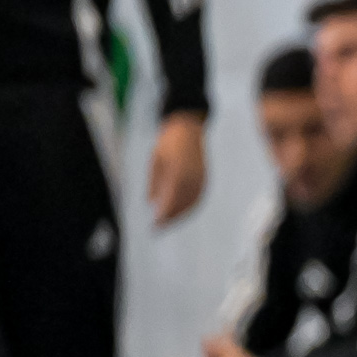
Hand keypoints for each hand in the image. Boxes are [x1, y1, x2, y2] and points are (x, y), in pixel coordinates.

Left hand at [147, 110, 206, 225]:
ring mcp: (200, 179)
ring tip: (168, 222)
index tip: (154, 225)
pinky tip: (180, 212)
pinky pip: (198, 197)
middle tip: (158, 228)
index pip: (171, 200)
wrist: (188, 128)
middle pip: (182, 205)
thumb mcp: (155, 161)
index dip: (163, 215)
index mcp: (178, 173)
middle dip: (170, 219)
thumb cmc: (168, 143)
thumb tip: (151, 203)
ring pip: (191, 203)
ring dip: (180, 215)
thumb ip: (155, 183)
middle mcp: (192, 178)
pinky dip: (189, 207)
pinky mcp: (205, 179)